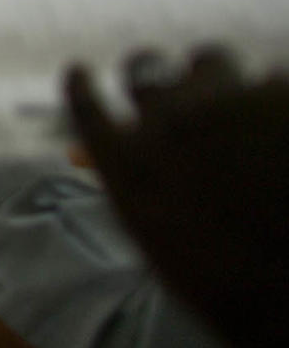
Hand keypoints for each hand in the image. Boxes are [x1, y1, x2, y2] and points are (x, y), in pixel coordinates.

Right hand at [65, 48, 288, 347]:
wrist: (288, 289)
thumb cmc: (223, 279)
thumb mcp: (155, 231)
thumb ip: (125, 181)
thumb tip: (86, 154)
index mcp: (123, 161)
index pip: (84, 103)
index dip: (79, 85)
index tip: (79, 71)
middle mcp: (162, 120)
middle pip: (144, 68)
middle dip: (154, 73)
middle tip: (173, 84)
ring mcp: (221, 104)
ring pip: (209, 59)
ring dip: (216, 76)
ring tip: (237, 98)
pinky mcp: (276, 95)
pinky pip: (272, 78)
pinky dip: (276, 97)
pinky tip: (282, 119)